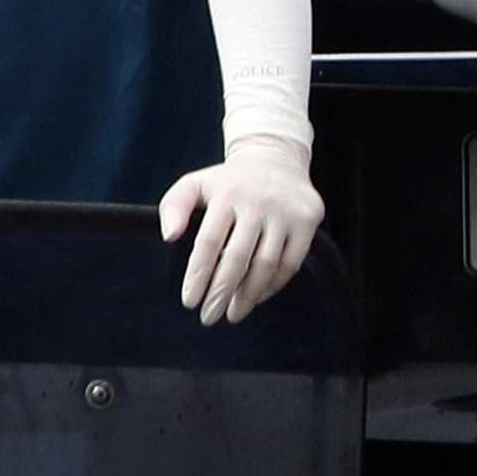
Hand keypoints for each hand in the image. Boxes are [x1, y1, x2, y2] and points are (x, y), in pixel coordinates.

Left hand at [160, 130, 323, 320]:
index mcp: (227, 194)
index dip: (198, 274)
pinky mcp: (307, 220)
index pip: (209, 241)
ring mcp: (286, 212)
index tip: (190, 301)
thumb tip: (169, 235)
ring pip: (266, 265)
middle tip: (209, 316)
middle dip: (221, 292)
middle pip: (238, 258)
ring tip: (233, 313)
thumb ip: (174, 206)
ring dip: (248, 295)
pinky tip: (256, 298)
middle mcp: (258, 202)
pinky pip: (290, 263)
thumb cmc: (229, 181)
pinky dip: (273, 286)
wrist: (277, 158)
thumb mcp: (195, 184)